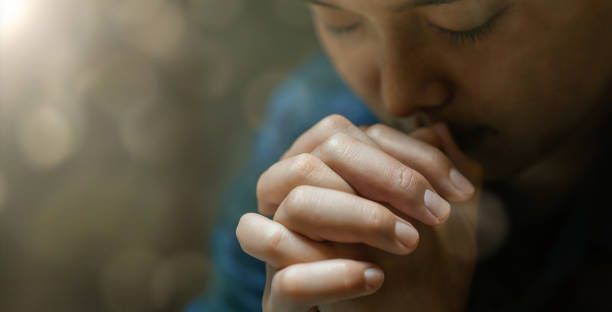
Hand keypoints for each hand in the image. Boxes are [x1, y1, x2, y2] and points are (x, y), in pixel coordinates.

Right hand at [236, 115, 481, 311]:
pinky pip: (287, 280)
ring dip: (361, 217)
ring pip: (296, 206)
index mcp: (318, 178)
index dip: (406, 154)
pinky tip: (376, 279)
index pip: (342, 135)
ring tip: (409, 243)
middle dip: (385, 180)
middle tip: (436, 215)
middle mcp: (287, 207)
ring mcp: (278, 253)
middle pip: (313, 159)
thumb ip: (438, 173)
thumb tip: (435, 127)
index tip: (457, 191)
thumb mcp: (446, 220)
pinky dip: (334, 275)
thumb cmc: (427, 271)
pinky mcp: (279, 302)